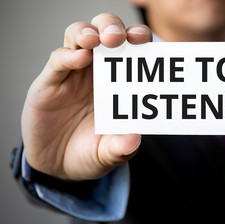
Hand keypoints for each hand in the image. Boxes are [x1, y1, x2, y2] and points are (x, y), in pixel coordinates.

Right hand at [21, 13, 151, 179]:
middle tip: (124, 37)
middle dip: (114, 28)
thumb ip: (121, 147)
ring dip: (90, 32)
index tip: (148, 40)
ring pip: (78, 37)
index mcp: (119, 83)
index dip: (139, 39)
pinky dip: (68, 56)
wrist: (58, 166)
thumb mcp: (109, 154)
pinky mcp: (49, 83)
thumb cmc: (90, 152)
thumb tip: (134, 139)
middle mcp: (97, 73)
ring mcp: (73, 75)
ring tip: (99, 39)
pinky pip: (58, 61)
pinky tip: (80, 57)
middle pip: (104, 33)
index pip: (130, 50)